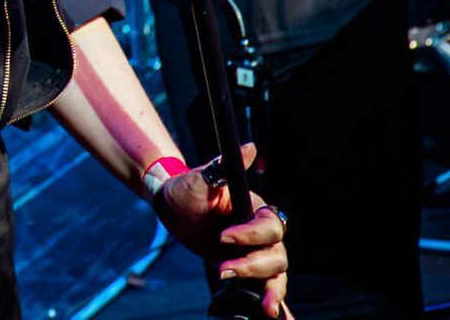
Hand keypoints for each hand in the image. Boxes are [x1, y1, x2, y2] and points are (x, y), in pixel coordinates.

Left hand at [153, 144, 291, 317]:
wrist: (173, 207)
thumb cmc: (186, 188)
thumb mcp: (199, 178)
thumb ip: (221, 167)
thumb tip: (249, 147)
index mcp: (254, 208)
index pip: (268, 226)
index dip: (250, 235)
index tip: (223, 237)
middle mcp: (259, 231)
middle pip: (277, 254)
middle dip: (255, 265)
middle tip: (223, 268)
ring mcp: (254, 251)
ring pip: (276, 273)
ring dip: (270, 289)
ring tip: (262, 307)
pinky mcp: (245, 268)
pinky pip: (266, 286)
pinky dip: (276, 302)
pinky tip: (276, 315)